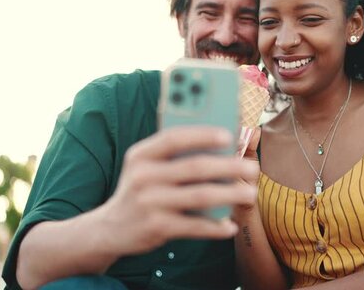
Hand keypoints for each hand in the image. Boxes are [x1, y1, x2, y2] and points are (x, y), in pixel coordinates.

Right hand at [95, 126, 258, 256]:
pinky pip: (194, 227)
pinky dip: (215, 227)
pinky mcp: (156, 228)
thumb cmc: (141, 189)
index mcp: (141, 154)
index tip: (229, 135)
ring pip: (199, 197)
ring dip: (230, 195)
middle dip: (229, 166)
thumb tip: (223, 145)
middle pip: (194, 167)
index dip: (202, 135)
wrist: (109, 229)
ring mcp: (149, 203)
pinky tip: (230, 225)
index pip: (173, 138)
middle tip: (253, 168)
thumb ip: (175, 155)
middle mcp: (143, 176)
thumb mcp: (147, 166)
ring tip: (250, 194)